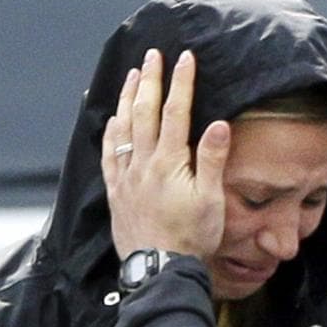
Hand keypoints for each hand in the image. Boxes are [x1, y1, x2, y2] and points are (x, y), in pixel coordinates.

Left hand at [101, 48, 231, 260]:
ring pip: (123, 128)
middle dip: (150, 80)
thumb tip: (218, 124)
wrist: (160, 271)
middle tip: (153, 55)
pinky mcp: (117, 194)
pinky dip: (110, 132)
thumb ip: (213, 161)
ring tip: (133, 76)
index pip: (176, 112)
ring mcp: (126, 178)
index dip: (181, 83)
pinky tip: (112, 120)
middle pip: (145, 112)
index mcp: (170, 163)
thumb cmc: (191, 240)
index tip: (185, 58)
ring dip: (128, 98)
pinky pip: (108, 155)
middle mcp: (144, 165)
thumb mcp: (211, 201)